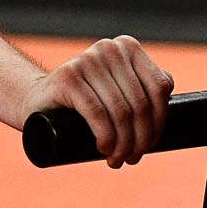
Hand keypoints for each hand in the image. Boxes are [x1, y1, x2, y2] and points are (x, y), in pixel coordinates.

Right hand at [18, 36, 173, 167]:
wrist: (39, 100)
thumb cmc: (83, 99)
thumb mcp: (116, 86)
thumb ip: (140, 81)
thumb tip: (167, 86)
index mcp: (128, 47)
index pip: (159, 87)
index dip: (159, 122)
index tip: (149, 145)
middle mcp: (110, 48)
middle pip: (140, 103)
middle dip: (140, 139)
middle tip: (131, 158)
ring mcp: (87, 60)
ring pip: (120, 112)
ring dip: (123, 145)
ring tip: (117, 160)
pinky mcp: (68, 77)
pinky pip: (97, 113)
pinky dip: (105, 137)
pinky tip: (103, 149)